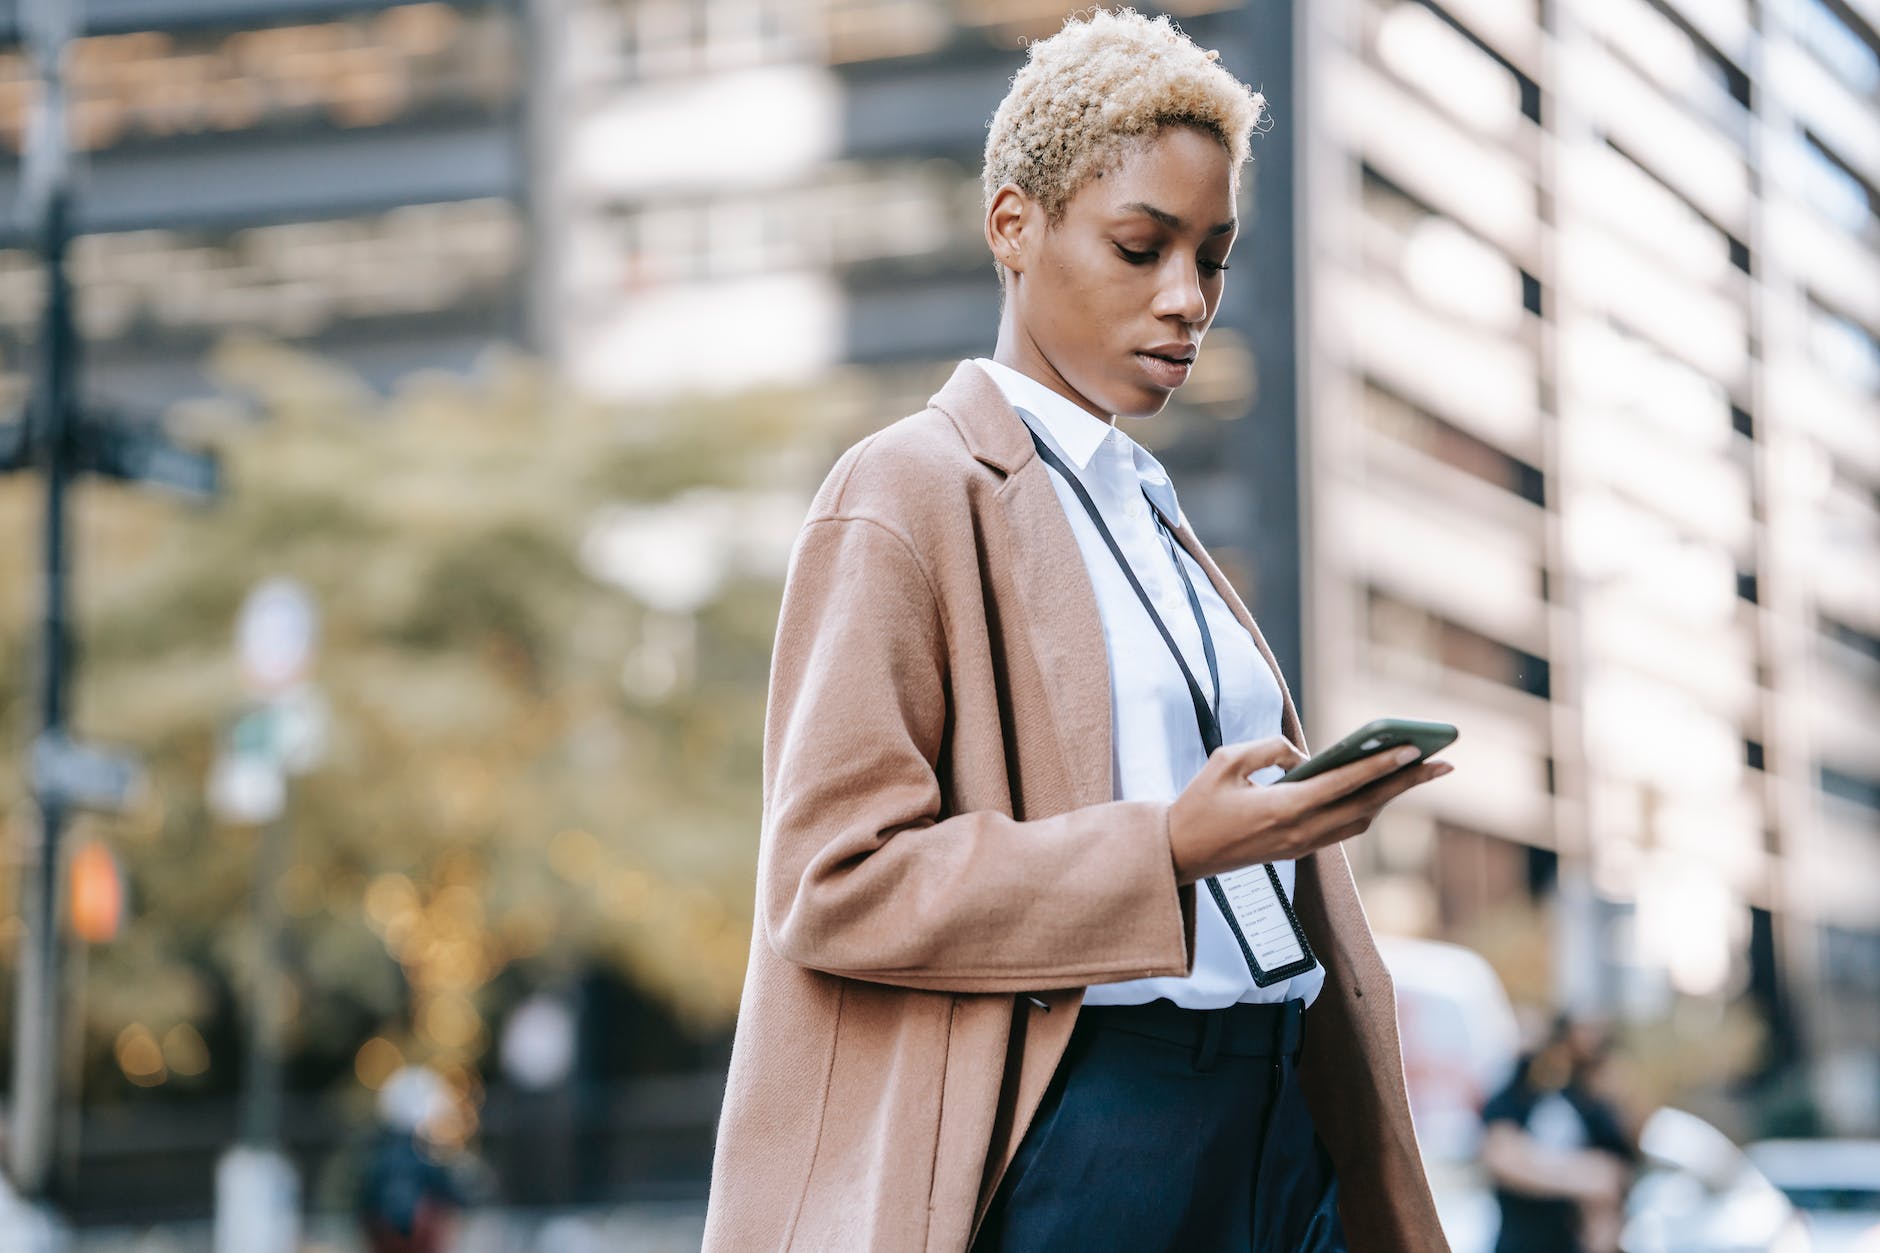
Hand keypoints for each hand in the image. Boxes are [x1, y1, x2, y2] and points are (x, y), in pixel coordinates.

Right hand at [1166, 736, 1452, 883]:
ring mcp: (1301, 846)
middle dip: (1407, 784)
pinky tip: (1381, 790)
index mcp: (1282, 808)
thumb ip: (1269, 749)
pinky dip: (1368, 807)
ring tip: (1421, 773)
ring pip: (1360, 820)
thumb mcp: (1225, 761)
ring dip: (1392, 797)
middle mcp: (1300, 832)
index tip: (1413, 750)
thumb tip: (1304, 756)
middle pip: (1366, 806)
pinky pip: (1344, 828)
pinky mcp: (1297, 850)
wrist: (1179, 854)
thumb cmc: (1198, 803)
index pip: (1344, 784)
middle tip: (1444, 763)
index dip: (1381, 766)